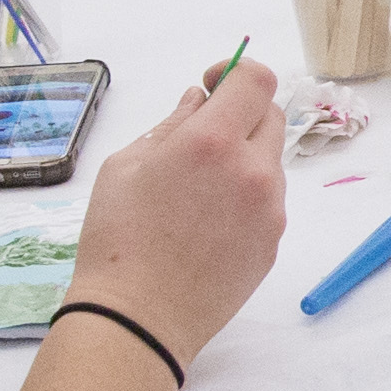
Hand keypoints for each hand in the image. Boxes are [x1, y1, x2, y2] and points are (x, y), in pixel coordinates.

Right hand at [60, 58, 289, 364]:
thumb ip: (172, 124)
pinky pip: (268, 199)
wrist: (138, 318)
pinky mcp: (273, 241)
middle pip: (270, 115)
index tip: (213, 83)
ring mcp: (269, 208)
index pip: (256, 80)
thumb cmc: (117, 238)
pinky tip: (209, 221)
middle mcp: (252, 170)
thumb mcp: (126, 165)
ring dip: (244, 157)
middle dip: (241, 113)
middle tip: (203, 137)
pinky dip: (247, 195)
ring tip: (199, 191)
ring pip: (270, 160)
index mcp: (212, 141)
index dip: (236, 72)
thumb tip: (199, 99)